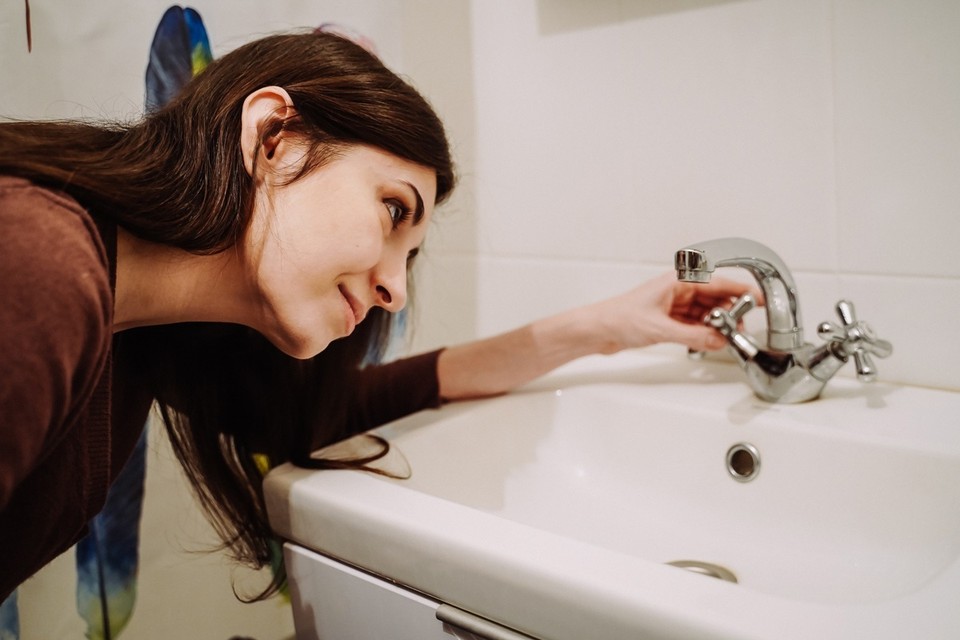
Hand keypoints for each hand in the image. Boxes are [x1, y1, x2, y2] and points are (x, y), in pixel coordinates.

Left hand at [589, 273, 761, 353]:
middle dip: (730, 313)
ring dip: (717, 325)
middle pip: (715, 299)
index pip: (717, 283)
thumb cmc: (618, 318)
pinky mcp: (668, 320)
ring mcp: (674, 305)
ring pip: (706, 313)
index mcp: (677, 281)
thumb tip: (719, 339)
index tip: (759, 300)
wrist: (597, 330)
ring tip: (727, 338)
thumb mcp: (661, 329)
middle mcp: (677, 290)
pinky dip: (704, 332)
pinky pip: (695, 324)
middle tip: (740, 329)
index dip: (741, 292)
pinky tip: (710, 341)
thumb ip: (693, 335)